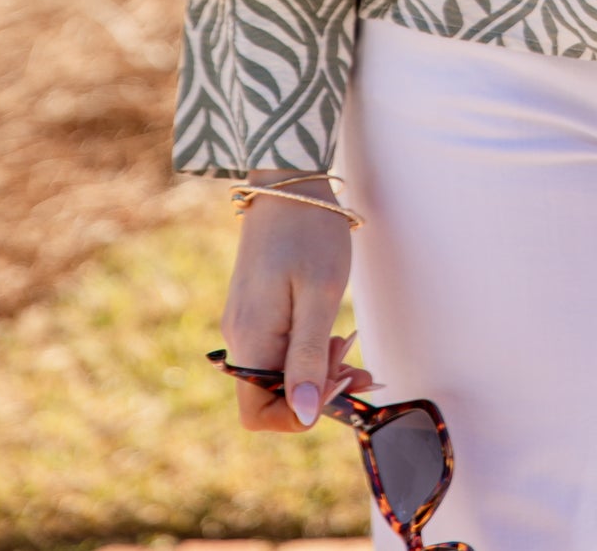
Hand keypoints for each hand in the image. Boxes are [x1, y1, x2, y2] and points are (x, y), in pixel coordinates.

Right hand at [219, 170, 376, 432]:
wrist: (289, 179)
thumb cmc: (310, 233)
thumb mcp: (320, 296)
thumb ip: (308, 358)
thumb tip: (303, 416)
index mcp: (250, 339)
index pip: (256, 415)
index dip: (297, 414)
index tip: (335, 383)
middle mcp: (240, 337)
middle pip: (271, 395)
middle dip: (316, 391)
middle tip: (356, 364)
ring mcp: (246, 322)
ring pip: (278, 372)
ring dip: (317, 370)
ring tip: (352, 347)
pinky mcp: (257, 309)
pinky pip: (279, 348)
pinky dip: (309, 350)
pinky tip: (335, 335)